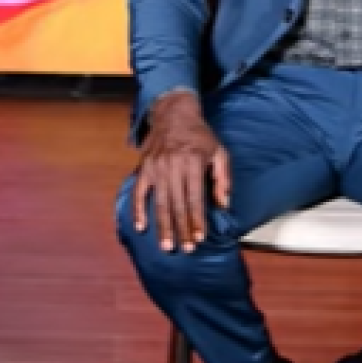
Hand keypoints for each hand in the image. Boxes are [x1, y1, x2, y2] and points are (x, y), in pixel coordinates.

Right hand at [131, 90, 230, 251]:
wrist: (173, 114)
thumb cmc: (200, 135)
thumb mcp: (219, 151)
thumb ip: (223, 179)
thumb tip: (223, 206)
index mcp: (192, 162)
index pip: (195, 198)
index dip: (197, 220)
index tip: (199, 238)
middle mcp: (172, 166)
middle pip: (177, 204)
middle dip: (182, 229)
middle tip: (185, 249)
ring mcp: (156, 168)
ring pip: (159, 202)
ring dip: (163, 226)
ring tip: (167, 245)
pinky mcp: (144, 168)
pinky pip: (139, 192)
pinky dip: (138, 210)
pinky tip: (141, 227)